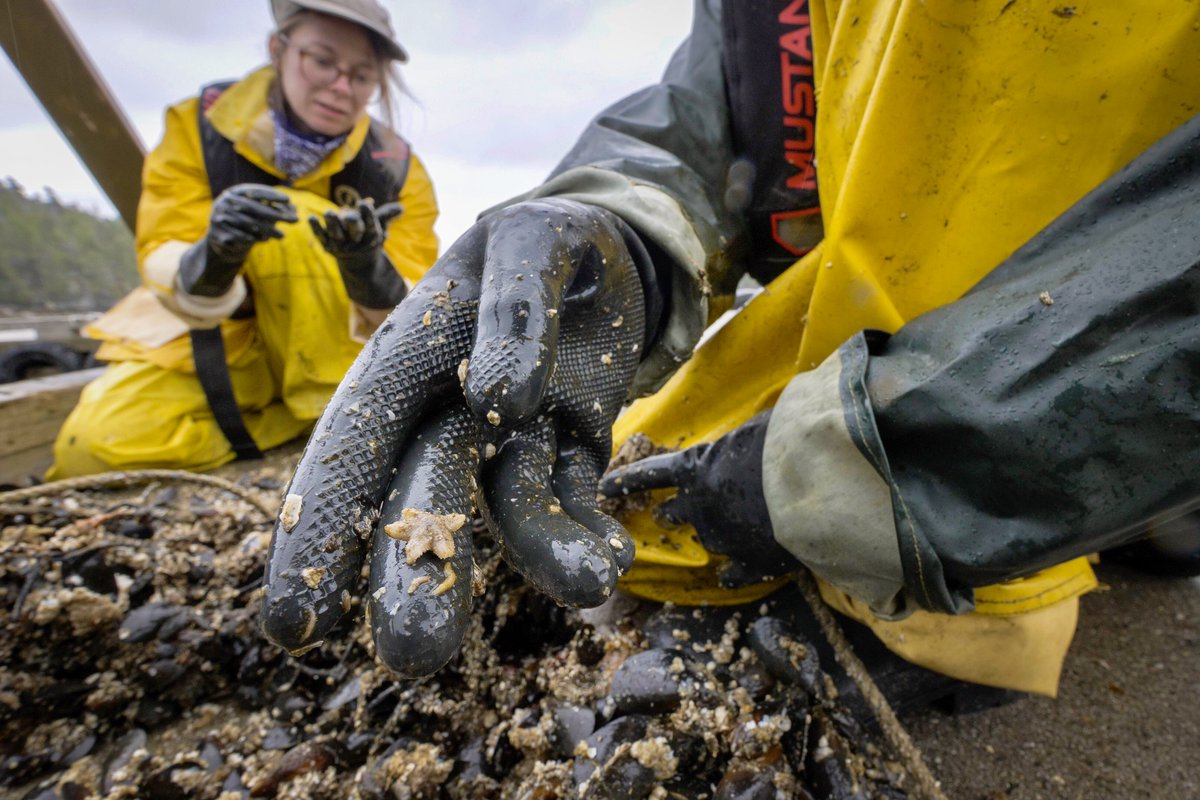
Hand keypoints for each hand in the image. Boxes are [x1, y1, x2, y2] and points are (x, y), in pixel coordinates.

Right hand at [179, 184, 296, 296]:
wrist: (223, 239)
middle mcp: (225, 202)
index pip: (255, 191)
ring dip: (267, 230)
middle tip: (294, 220)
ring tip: (282, 235)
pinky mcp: (217, 232)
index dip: (271, 195)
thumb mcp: (259, 214)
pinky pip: (238, 235)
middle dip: (275, 214)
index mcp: (234, 192)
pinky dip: (253, 237)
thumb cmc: (246, 222)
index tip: (288, 199)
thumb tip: (295, 210)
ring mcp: (219, 216)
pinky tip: (265, 240)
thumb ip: (274, 210)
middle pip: (253, 208)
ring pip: (247, 223)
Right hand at [260, 198, 648, 675]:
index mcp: (408, 361)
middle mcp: (449, 412)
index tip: (292, 623)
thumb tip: (498, 402)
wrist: (610, 248)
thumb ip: (514, 310)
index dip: (318, 529)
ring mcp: (514, 439)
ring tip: (586, 582)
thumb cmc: (547, 237)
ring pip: (513, 507)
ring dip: (541, 551)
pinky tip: (610, 556)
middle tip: (411, 653)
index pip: (352, 447)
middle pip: (423, 498)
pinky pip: (579, 499)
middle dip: (413, 575)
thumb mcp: (529, 245)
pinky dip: (593, 531)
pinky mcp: (572, 450)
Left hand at [309, 200, 406, 306]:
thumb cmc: (369, 236)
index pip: (371, 224)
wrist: (358, 262)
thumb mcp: (380, 226)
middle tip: (348, 214)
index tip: (364, 203)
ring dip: (332, 224)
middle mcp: (356, 242)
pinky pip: (321, 236)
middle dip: (352, 222)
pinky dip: (315, 228)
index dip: (368, 214)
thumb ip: (387, 215)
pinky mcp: (328, 245)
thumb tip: (401, 208)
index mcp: (371, 236)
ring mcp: (341, 245)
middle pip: (354, 230)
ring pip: (337, 233)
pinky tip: (310, 218)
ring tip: (329, 213)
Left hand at [599, 411, 800, 586]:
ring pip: (708, 540)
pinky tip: (735, 573)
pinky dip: (733, 573)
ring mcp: (723, 537)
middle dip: (669, 513)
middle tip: (666, 515)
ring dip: (711, 536)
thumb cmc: (787, 441)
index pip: (650, 474)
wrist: (817, 484)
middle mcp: (700, 506)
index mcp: (696, 467)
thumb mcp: (757, 426)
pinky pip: (732, 573)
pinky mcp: (750, 562)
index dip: (626, 480)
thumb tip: (752, 435)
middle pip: (673, 513)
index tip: (603, 487)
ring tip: (722, 535)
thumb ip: (742, 440)